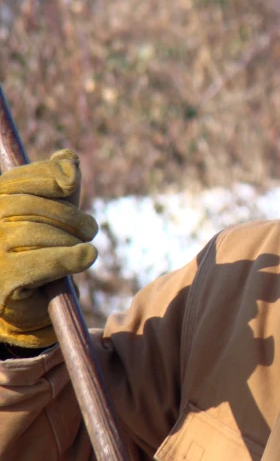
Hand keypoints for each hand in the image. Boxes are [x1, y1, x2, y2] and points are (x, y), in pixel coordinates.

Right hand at [0, 150, 97, 347]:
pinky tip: (87, 256)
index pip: (20, 180)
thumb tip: (69, 159)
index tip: (71, 182)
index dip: (48, 176)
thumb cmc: (40, 247)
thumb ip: (58, 182)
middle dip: (70, 215)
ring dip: (71, 239)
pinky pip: (44, 261)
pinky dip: (70, 258)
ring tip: (83, 247)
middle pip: (32, 207)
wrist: (24, 302)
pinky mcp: (5, 279)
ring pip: (39, 233)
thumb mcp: (51, 211)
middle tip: (89, 228)